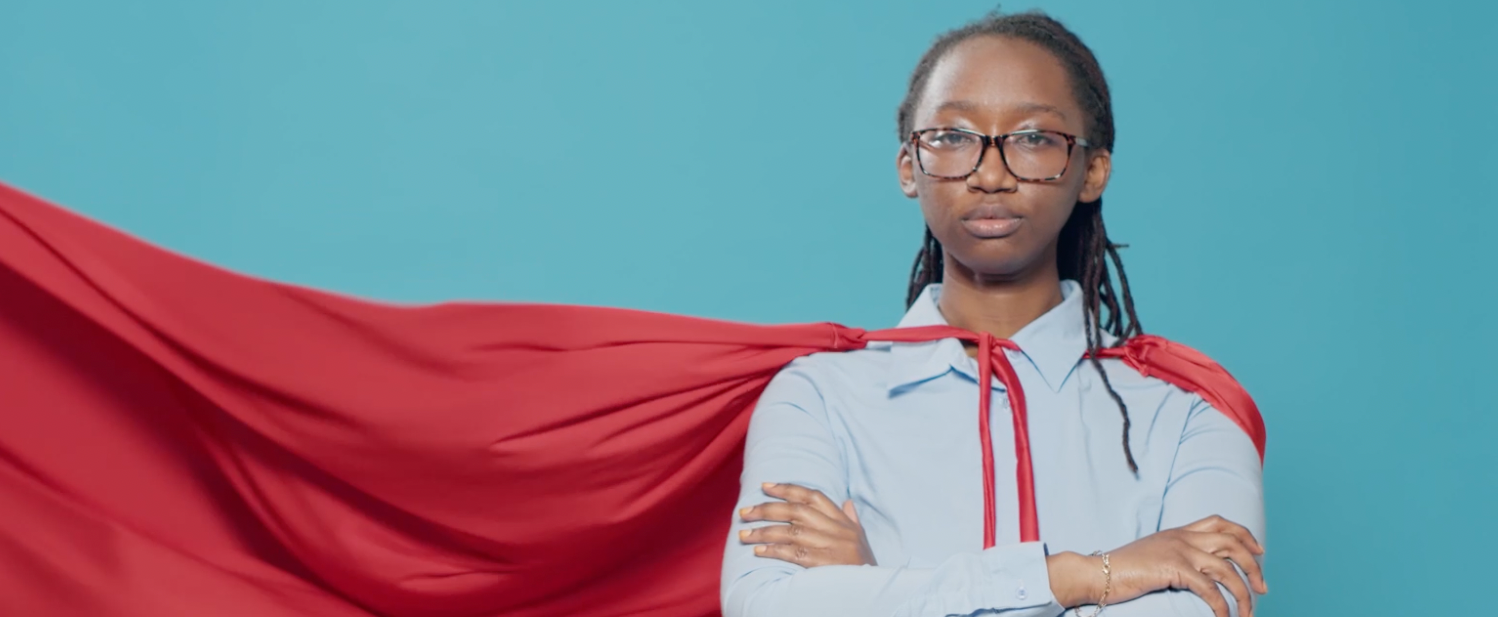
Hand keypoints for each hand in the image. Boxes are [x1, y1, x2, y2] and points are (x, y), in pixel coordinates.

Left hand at [738, 482, 876, 567]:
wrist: (875, 591)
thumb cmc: (864, 565)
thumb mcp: (861, 539)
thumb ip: (852, 519)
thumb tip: (847, 501)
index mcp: (843, 521)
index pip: (813, 496)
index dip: (787, 489)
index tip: (765, 486)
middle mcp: (838, 530)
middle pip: (796, 511)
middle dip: (767, 509)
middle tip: (744, 513)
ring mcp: (832, 547)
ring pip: (791, 532)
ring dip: (764, 532)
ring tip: (744, 534)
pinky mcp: (825, 565)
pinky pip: (795, 554)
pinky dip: (775, 551)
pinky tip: (759, 551)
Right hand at [1051, 515, 1267, 616]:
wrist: (1096, 572)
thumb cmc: (1121, 570)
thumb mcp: (1153, 554)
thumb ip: (1174, 555)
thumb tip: (1195, 571)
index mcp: (1178, 531)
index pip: (1219, 522)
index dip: (1244, 535)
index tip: (1259, 552)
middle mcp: (1182, 537)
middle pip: (1232, 543)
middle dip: (1254, 566)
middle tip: (1262, 588)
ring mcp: (1178, 551)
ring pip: (1227, 568)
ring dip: (1243, 592)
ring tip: (1248, 612)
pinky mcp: (1173, 569)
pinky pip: (1210, 589)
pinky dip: (1222, 606)